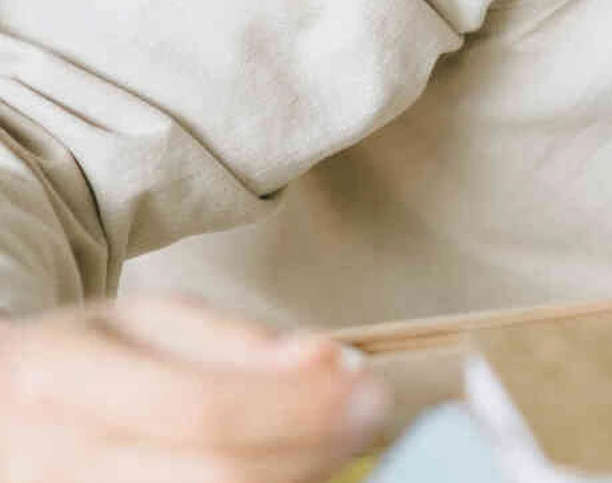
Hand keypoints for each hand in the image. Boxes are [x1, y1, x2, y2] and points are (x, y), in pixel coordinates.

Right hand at [0, 294, 389, 482]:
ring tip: (339, 441)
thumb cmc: (78, 364)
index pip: (202, 409)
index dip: (300, 407)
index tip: (370, 387)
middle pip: (218, 477)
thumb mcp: (140, 323)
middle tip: (372, 416)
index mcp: (64, 380)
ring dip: (298, 477)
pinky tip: (296, 470)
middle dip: (315, 448)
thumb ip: (234, 342)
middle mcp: (60, 458)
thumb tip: (330, 363)